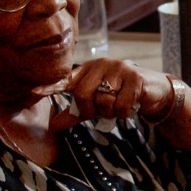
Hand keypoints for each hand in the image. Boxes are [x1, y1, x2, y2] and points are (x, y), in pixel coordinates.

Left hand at [33, 60, 190, 154]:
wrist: (156, 92)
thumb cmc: (123, 96)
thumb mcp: (98, 105)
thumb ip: (77, 113)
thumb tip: (54, 126)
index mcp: (89, 69)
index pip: (66, 79)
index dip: (51, 87)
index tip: (34, 92)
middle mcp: (102, 64)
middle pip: (83, 96)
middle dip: (92, 110)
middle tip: (104, 111)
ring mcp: (120, 69)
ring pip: (103, 102)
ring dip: (112, 112)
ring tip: (120, 106)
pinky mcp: (135, 78)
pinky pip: (121, 106)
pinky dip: (125, 113)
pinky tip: (132, 106)